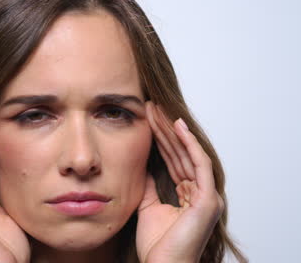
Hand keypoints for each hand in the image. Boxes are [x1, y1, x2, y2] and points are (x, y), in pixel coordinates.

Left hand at [136, 103, 223, 262]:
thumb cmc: (156, 244)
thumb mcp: (148, 205)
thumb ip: (149, 185)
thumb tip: (143, 166)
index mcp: (187, 195)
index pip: (173, 160)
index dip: (160, 140)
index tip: (147, 120)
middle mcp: (199, 192)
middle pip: (180, 153)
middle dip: (165, 130)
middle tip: (152, 108)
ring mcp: (206, 195)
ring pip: (189, 154)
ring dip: (173, 131)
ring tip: (159, 110)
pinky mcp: (208, 199)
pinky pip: (199, 164)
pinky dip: (189, 144)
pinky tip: (178, 126)